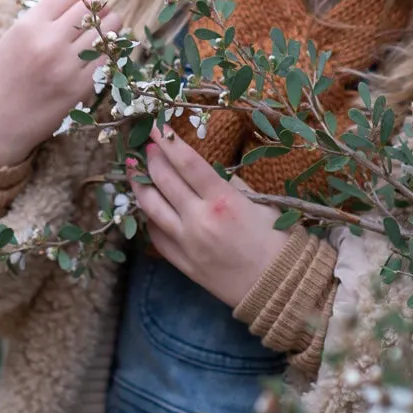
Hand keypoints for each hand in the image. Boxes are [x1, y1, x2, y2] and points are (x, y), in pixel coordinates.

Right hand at [0, 0, 119, 167]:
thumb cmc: (0, 78)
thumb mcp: (12, 39)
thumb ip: (42, 19)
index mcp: (28, 26)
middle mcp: (48, 42)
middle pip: (91, 8)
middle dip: (101, 6)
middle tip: (103, 10)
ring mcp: (66, 66)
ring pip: (106, 31)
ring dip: (111, 26)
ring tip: (106, 30)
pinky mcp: (79, 89)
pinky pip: (108, 59)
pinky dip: (111, 51)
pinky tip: (106, 51)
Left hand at [133, 129, 292, 308]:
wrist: (279, 288)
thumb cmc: (277, 241)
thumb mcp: (260, 202)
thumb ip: (228, 184)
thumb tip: (202, 168)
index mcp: (222, 201)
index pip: (186, 162)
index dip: (167, 140)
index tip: (155, 124)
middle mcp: (199, 221)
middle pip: (163, 180)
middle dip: (152, 158)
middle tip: (147, 144)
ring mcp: (187, 244)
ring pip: (150, 208)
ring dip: (139, 184)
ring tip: (133, 169)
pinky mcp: (182, 263)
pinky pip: (156, 236)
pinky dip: (149, 218)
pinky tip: (148, 206)